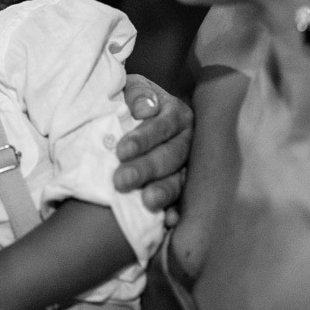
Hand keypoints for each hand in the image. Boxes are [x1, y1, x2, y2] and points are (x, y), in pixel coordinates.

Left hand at [114, 74, 191, 222]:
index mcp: (176, 113)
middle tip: (120, 181)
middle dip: (146, 168)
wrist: (131, 118)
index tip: (121, 151)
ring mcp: (188, 166)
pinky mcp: (184, 188)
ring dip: (163, 191)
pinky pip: (184, 201)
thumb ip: (137, 93)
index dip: (143, 139)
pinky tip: (168, 221)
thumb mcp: (129, 89)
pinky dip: (176, 211)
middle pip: (171, 155)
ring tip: (146, 202)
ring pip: (179, 179)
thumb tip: (145, 109)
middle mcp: (188, 139)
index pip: (162, 126)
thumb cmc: (128, 102)